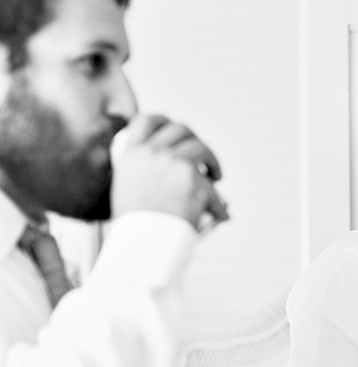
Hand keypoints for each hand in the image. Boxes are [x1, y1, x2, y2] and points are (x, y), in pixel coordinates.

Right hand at [112, 114, 228, 230]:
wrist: (143, 245)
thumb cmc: (136, 225)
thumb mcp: (128, 189)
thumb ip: (145, 171)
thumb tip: (171, 164)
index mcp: (132, 154)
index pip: (146, 121)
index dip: (164, 121)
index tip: (175, 129)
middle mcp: (152, 153)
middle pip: (181, 129)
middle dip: (195, 141)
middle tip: (203, 159)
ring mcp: (173, 163)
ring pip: (202, 148)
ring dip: (213, 161)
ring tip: (216, 176)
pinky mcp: (194, 180)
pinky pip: (213, 188)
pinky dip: (217, 204)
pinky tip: (219, 214)